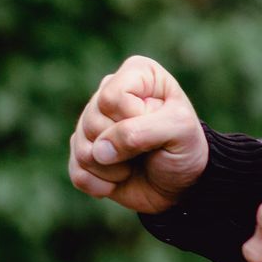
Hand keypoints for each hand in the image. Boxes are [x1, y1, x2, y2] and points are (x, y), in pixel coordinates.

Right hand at [68, 54, 207, 213]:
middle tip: (147, 149)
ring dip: (114, 168)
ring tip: (135, 164)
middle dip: (122, 146)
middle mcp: (107, 94)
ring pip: (81, 149)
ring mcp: (90, 124)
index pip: (110, 97)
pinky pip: (77, 173)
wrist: (183, 186)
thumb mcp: (180, 131)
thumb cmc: (185, 149)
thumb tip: (99, 151)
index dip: (132, 118)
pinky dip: (102, 184)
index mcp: (136, 74)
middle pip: (92, 122)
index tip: (158, 124)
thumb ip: (141, 131)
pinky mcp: (81, 153)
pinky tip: (119, 179)